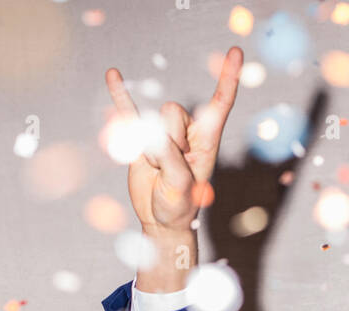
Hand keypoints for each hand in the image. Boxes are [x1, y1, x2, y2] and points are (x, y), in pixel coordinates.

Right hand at [104, 47, 243, 235]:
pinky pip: (129, 111)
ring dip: (149, 148)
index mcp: (207, 140)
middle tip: (169, 169)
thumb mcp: (181, 185)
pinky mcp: (140, 136)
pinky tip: (113, 75)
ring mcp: (162, 132)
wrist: (159, 220)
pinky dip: (120, 95)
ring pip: (151, 118)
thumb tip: (151, 133)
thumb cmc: (179, 206)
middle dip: (167, 140)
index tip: (235, 52)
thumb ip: (169, 157)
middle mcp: (187, 131)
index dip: (228, 78)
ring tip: (156, 170)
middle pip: (173, 111)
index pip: (219, 104)